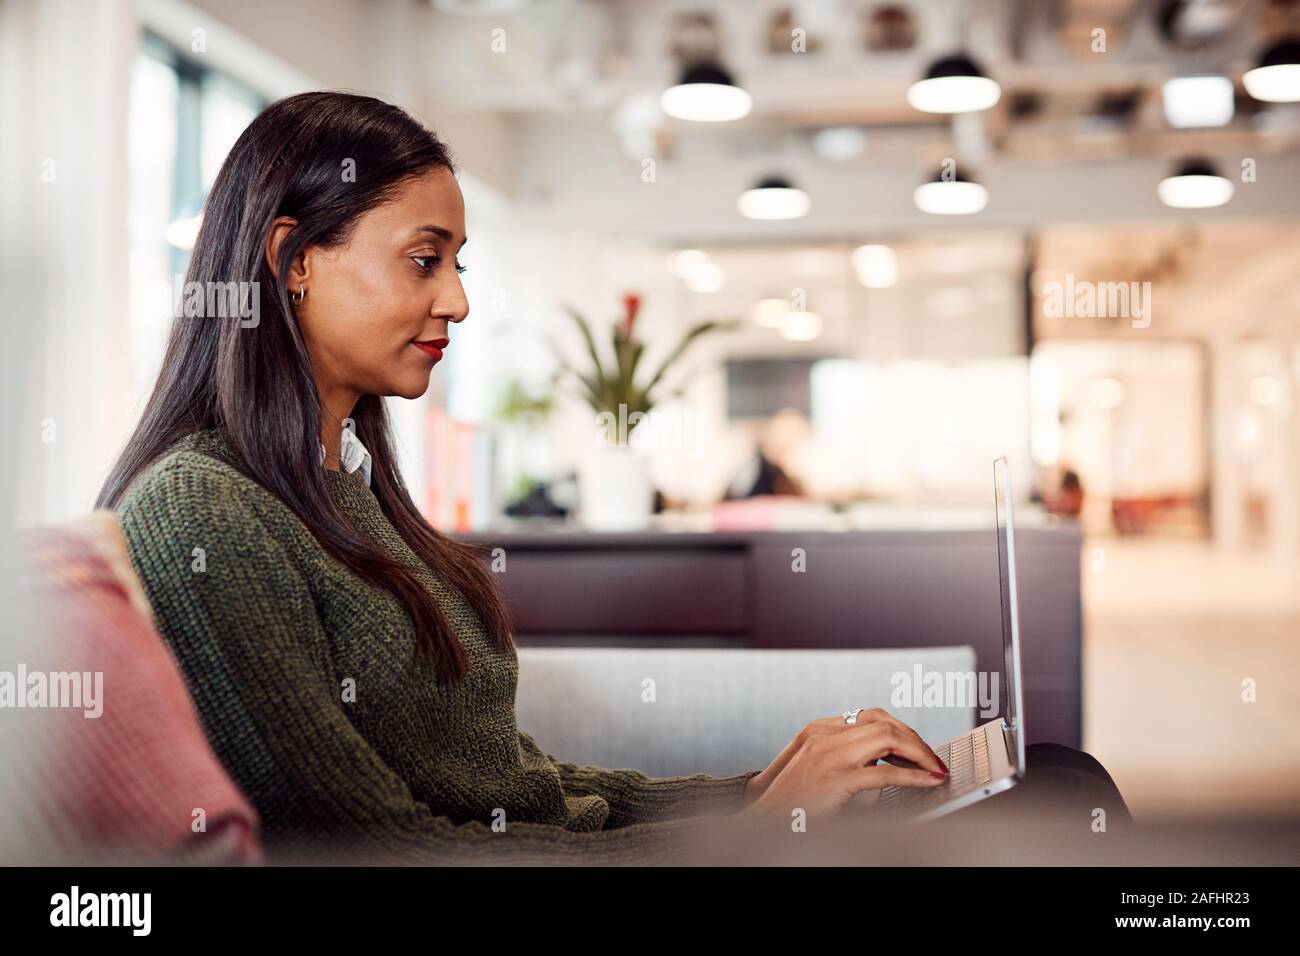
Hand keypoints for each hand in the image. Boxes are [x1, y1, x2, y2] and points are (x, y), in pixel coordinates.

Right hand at [740, 708, 948, 819]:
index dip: (902, 730)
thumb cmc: (791, 803)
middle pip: (884, 723)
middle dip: (915, 740)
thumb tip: (881, 762)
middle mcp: (824, 736)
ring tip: (935, 768)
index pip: (871, 716)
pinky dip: (913, 777)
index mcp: (819, 730)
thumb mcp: (817, 769)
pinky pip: (885, 774)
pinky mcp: (836, 780)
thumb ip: (844, 757)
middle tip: (933, 759)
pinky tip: (928, 781)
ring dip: (919, 753)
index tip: (919, 749)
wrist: (764, 822)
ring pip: (888, 739)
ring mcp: (829, 756)